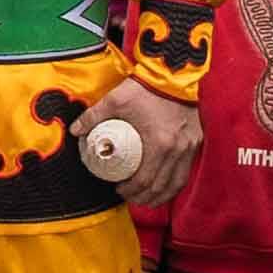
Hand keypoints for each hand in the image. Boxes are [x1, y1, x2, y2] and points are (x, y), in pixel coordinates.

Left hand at [81, 73, 207, 208]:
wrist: (172, 75)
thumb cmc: (144, 89)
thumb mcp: (114, 101)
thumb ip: (92, 117)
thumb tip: (75, 131)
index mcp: (160, 144)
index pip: (146, 179)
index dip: (132, 190)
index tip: (119, 189)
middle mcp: (179, 150)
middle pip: (163, 186)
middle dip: (146, 197)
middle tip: (130, 197)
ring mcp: (190, 147)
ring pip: (178, 182)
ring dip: (162, 194)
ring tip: (146, 198)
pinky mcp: (196, 142)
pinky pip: (186, 170)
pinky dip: (174, 182)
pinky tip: (163, 184)